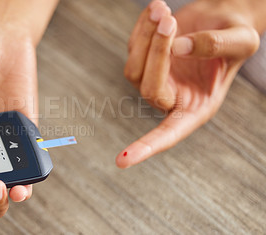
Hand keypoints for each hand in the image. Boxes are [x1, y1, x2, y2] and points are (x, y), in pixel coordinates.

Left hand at [117, 0, 259, 167]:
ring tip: (164, 9)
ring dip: (146, 37)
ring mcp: (153, 79)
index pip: (168, 133)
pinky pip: (132, 46)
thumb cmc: (235, 36)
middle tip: (170, 20)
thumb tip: (177, 49)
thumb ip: (214, 46)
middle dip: (156, 53)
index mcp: (196, 107)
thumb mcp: (241, 40)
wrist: (221, 18)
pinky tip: (157, 9)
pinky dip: (141, 27)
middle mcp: (171, 98)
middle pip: (148, 88)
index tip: (122, 162)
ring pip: (133, 68)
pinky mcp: (142, 59)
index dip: (147, 147)